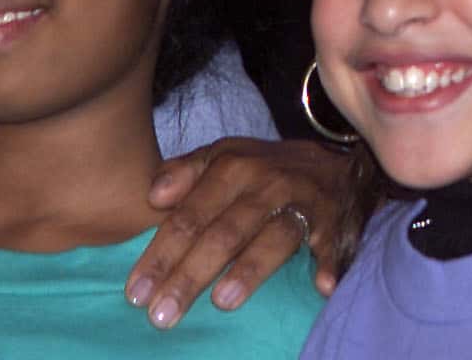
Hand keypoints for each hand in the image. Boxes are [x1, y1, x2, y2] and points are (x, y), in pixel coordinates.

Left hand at [125, 138, 356, 328]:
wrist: (334, 162)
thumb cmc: (264, 170)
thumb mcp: (223, 156)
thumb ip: (184, 172)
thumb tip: (154, 197)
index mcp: (233, 167)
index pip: (189, 217)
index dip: (161, 255)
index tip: (137, 293)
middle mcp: (267, 184)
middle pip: (224, 234)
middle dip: (191, 275)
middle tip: (163, 314)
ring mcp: (304, 202)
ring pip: (274, 238)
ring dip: (251, 269)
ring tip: (222, 302)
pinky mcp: (335, 220)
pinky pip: (333, 242)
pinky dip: (330, 262)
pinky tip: (322, 285)